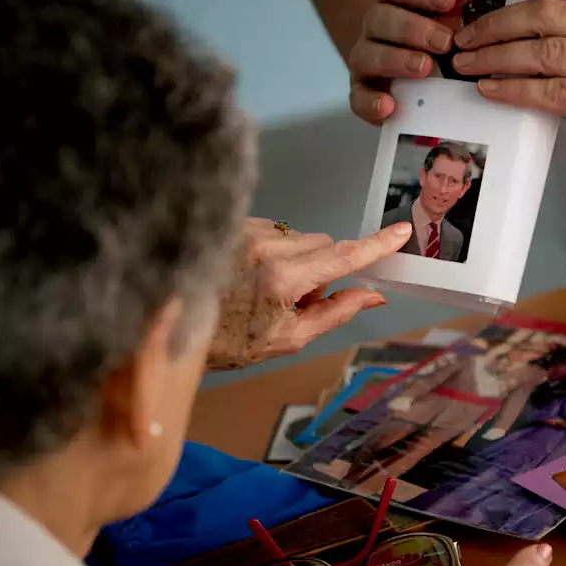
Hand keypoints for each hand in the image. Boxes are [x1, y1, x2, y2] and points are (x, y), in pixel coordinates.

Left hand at [207, 218, 410, 369]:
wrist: (165, 326)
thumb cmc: (226, 341)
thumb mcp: (287, 339)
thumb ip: (335, 313)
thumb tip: (373, 295)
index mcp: (281, 278)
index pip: (341, 257)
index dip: (375, 246)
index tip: (400, 233)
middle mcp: (265, 246)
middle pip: (322, 243)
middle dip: (323, 268)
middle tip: (299, 300)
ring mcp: (245, 230)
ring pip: (298, 237)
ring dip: (296, 260)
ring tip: (263, 290)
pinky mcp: (233, 224)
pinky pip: (272, 232)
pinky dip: (273, 251)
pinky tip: (247, 274)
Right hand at [348, 0, 457, 123]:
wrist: (409, 76)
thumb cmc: (435, 42)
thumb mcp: (447, 22)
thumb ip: (458, 14)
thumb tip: (488, 6)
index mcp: (391, 1)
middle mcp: (374, 28)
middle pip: (380, 18)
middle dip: (412, 28)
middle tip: (444, 42)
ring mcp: (364, 59)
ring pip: (367, 54)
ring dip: (396, 60)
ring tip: (424, 68)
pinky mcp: (361, 92)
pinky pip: (357, 98)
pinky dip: (370, 102)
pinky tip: (389, 107)